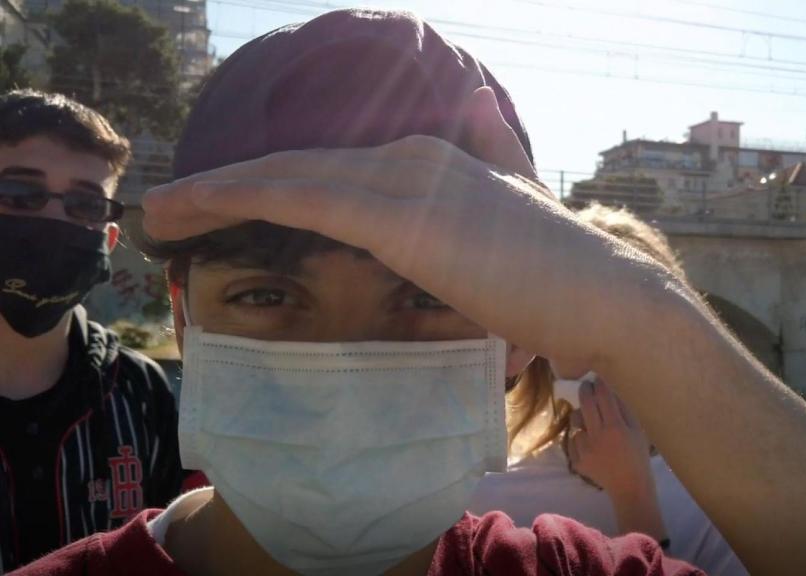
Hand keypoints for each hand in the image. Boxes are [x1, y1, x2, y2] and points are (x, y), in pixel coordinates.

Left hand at [143, 88, 675, 379]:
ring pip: (284, 174)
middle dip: (225, 187)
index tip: (222, 211)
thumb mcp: (515, 210)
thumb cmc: (559, 279)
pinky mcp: (397, 214)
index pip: (331, 169)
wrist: (605, 296)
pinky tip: (187, 211)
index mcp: (430, 161)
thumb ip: (490, 163)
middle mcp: (410, 157)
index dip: (271, 185)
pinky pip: (295, 196)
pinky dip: (231, 197)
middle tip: (169, 211)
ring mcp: (403, 180)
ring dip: (211, 191)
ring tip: (158, 216)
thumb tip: (481, 116)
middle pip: (296, 164)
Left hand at [566, 378, 666, 539]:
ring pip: (575, 420)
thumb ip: (624, 409)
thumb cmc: (638, 456)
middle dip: (585, 390)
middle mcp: (597, 436)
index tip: (598, 378)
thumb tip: (610, 388)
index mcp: (615, 428)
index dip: (599, 383)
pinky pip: (573, 440)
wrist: (629, 487)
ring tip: (590, 420)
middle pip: (585, 403)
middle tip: (587, 386)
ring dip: (582, 416)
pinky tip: (590, 442)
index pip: (603, 396)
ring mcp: (584, 450)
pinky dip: (580, 437)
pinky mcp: (576, 461)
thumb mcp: (638, 430)